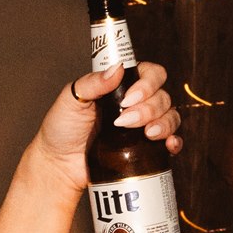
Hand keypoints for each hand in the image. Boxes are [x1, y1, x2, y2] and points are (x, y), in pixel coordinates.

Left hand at [31, 62, 180, 192]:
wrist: (58, 164)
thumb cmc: (61, 129)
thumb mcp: (71, 100)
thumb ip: (92, 82)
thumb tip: (117, 69)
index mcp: (121, 86)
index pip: (150, 74)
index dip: (147, 84)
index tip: (129, 99)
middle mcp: (136, 103)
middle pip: (162, 96)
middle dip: (149, 109)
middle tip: (124, 121)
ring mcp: (142, 126)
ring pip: (170, 116)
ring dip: (163, 123)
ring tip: (146, 134)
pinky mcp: (144, 149)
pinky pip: (171, 141)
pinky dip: (174, 141)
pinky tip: (168, 144)